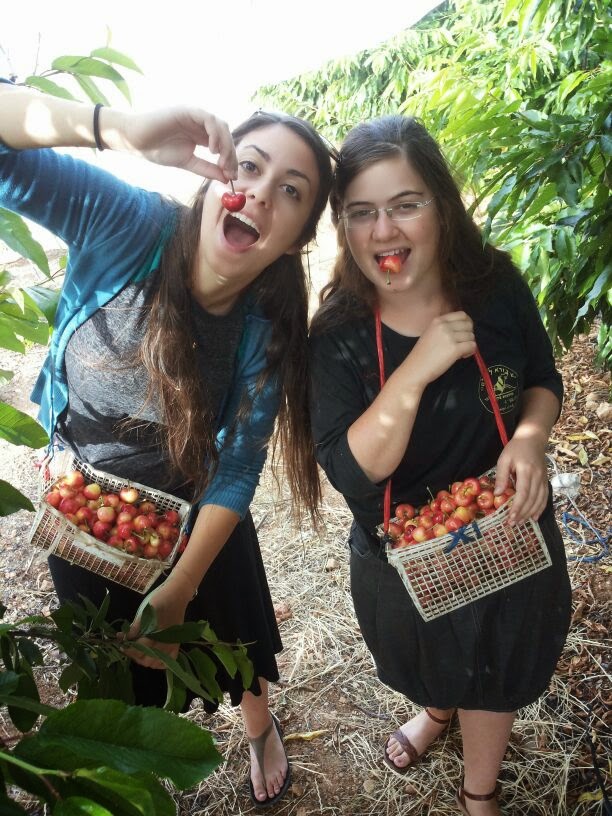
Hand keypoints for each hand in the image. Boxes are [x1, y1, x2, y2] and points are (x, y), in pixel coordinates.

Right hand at [118, 106, 237, 180]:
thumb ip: (206, 169)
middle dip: (231, 154)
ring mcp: (195, 116)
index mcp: (202, 135)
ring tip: (222, 162)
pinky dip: (215, 134)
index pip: (224, 145)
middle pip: (226, 135)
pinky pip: (209, 120)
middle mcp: (201, 124)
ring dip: (226, 144)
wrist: (137, 141)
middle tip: (230, 171)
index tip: (232, 177)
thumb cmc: (158, 150)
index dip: (230, 160)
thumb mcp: (188, 163)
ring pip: (221, 126)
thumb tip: (227, 178)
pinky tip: (212, 149)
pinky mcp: (188, 111)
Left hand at [120, 579, 189, 669]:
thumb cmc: (159, 600)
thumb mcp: (144, 611)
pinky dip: (158, 663)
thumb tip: (124, 639)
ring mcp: (171, 646)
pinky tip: (151, 655)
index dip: (127, 648)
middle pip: (145, 660)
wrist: (177, 594)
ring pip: (154, 663)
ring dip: (143, 660)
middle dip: (133, 655)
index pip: (139, 649)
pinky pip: (166, 662)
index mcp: (157, 634)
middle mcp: (165, 643)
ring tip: (136, 650)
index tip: (120, 642)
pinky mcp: (175, 645)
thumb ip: (135, 628)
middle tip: (126, 646)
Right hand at [403, 311, 475, 387]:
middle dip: (468, 335)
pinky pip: (472, 346)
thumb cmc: (422, 354)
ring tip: (459, 352)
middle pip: (469, 325)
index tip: (464, 332)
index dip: (467, 323)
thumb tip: (463, 328)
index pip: (462, 315)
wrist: (415, 369)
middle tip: (461, 344)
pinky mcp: (455, 349)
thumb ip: (444, 328)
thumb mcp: (430, 333)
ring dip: (469, 344)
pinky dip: (470, 352)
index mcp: (438, 320)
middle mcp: (444, 326)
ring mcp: (450, 337)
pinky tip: (461, 356)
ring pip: (471, 336)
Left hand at [494, 436, 548, 524]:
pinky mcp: (545, 480)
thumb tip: (498, 494)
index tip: (510, 518)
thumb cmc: (515, 448)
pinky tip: (534, 517)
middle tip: (513, 524)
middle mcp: (537, 476)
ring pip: (539, 500)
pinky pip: (545, 497)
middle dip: (522, 513)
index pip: (523, 493)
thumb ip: (501, 476)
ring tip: (521, 522)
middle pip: (532, 500)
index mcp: (526, 471)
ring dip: (530, 513)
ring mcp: (543, 479)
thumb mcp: (504, 459)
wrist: (533, 439)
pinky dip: (540, 508)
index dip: (517, 507)